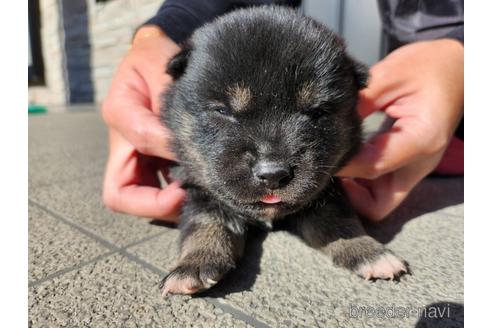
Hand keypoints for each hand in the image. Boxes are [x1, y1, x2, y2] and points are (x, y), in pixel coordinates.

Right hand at [102, 26, 185, 220]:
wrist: (155, 58)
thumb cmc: (156, 58)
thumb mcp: (161, 67)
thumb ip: (171, 105)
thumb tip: (186, 149)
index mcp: (120, 114)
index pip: (139, 147)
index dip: (166, 157)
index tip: (191, 169)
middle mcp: (123, 143)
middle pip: (121, 195)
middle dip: (156, 206)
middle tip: (191, 198)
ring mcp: (136, 157)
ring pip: (138, 199)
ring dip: (169, 205)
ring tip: (202, 195)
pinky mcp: (151, 162)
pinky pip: (160, 190)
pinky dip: (179, 196)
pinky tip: (203, 187)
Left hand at [337, 39, 463, 221]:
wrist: (457, 67)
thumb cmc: (428, 66)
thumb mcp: (389, 75)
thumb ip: (358, 101)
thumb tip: (327, 124)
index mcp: (420, 140)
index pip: (371, 168)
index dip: (340, 166)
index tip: (316, 156)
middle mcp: (419, 163)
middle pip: (378, 204)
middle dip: (349, 195)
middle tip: (326, 171)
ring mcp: (415, 167)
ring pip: (379, 199)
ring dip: (354, 190)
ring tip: (332, 165)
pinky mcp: (407, 163)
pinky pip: (381, 185)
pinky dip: (361, 180)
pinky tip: (345, 158)